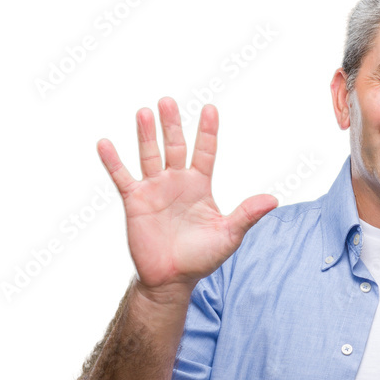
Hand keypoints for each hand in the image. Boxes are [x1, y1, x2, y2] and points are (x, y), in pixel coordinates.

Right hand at [97, 97, 277, 294]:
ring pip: (149, 155)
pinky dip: (113, 161)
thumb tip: (274, 200)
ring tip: (145, 112)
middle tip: (168, 101)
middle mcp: (176, 182)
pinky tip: (105, 143)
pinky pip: (122, 177)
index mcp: (200, 186)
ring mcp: (154, 189)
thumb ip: (247, 214)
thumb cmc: (202, 257)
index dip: (207, 132)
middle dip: (172, 125)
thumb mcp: (229, 234)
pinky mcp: (135, 201)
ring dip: (146, 135)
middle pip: (174, 146)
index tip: (210, 108)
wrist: (172, 278)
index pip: (205, 152)